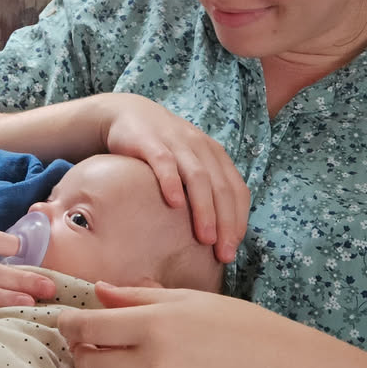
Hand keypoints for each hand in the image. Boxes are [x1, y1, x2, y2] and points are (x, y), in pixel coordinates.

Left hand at [59, 283, 274, 367]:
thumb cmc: (235, 325)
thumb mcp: (186, 299)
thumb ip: (137, 296)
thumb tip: (97, 292)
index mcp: (155, 324)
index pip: (88, 327)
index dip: (69, 325)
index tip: (69, 324)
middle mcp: (154, 363)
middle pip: (88, 365)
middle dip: (79, 356)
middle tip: (88, 350)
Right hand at [97, 95, 248, 261]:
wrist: (127, 113)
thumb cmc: (162, 148)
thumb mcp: (189, 162)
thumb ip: (204, 188)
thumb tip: (215, 234)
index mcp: (215, 155)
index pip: (237, 190)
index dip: (239, 220)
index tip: (233, 248)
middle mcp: (200, 147)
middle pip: (221, 187)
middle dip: (226, 222)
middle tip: (224, 253)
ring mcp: (177, 142)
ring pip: (198, 177)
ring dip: (205, 209)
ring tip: (205, 238)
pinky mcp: (151, 142)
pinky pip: (164, 163)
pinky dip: (172, 182)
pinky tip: (174, 203)